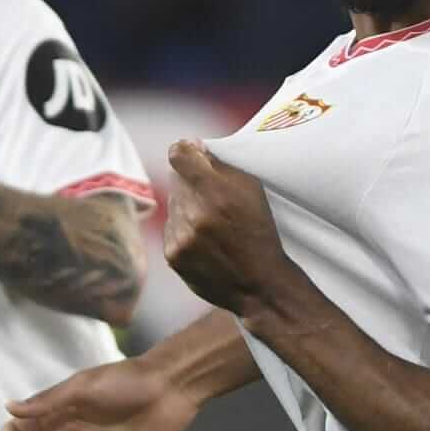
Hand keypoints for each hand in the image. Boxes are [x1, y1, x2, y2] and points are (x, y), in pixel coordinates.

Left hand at [163, 140, 298, 318]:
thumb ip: (221, 166)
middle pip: (176, 180)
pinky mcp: (172, 254)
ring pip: (173, 204)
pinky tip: (204, 240)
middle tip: (211, 195)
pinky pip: (170, 228)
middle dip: (190, 182)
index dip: (184, 151)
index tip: (190, 155)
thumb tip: (192, 147)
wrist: (259, 284)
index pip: (178, 155)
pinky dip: (183, 229)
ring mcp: (181, 236)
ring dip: (187, 206)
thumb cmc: (259, 233)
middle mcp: (195, 213)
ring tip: (211, 223)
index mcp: (217, 192)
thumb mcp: (252, 190)